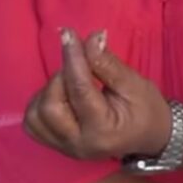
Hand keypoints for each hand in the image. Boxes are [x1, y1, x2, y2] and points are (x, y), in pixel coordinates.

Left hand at [24, 29, 171, 160]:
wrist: (149, 135)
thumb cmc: (145, 108)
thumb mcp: (134, 83)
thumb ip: (107, 63)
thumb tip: (91, 38)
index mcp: (102, 130)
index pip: (80, 90)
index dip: (72, 58)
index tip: (69, 34)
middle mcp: (78, 144)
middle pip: (50, 106)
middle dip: (60, 77)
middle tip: (79, 66)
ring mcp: (64, 148)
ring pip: (35, 115)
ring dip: (49, 90)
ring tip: (71, 83)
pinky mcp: (55, 144)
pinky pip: (33, 122)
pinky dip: (41, 102)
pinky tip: (61, 95)